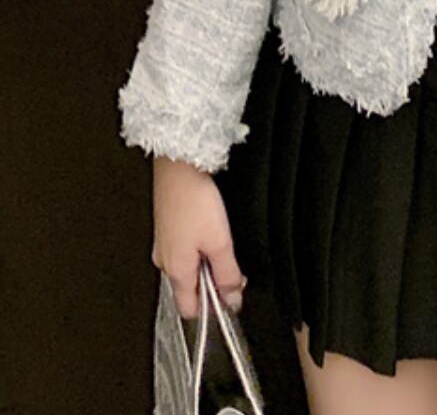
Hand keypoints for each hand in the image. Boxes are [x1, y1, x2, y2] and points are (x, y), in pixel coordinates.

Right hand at [151, 156, 248, 319]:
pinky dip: (199, 246)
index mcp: (176, 271)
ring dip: (207, 262)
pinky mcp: (167, 228)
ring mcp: (164, 245)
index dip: (213, 309)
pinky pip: (184, 249)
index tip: (233, 296)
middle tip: (233, 263)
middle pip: (190, 288)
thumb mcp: (220, 242)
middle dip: (213, 283)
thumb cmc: (194, 201)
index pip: (189, 309)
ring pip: (188, 267)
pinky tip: (211, 229)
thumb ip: (227, 274)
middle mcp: (164, 262)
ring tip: (222, 241)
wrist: (178, 167)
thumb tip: (232, 300)